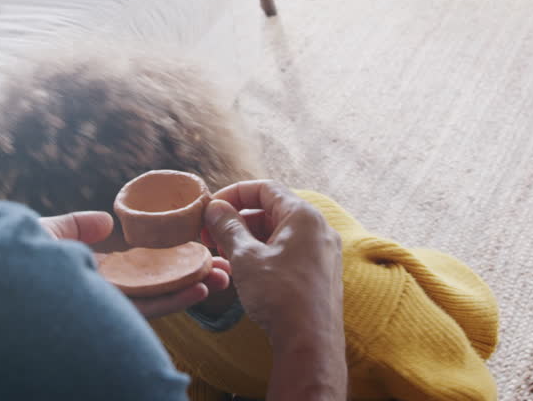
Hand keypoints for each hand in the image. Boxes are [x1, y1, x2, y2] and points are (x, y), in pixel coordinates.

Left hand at [39, 211, 232, 319]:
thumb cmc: (12, 259)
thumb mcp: (47, 233)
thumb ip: (75, 226)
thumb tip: (107, 222)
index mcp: (87, 276)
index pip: (134, 270)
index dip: (165, 261)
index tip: (193, 250)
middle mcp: (100, 295)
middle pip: (153, 285)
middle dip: (189, 277)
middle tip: (221, 268)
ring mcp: (106, 309)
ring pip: (158, 298)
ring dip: (192, 289)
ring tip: (222, 278)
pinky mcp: (108, 319)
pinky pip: (148, 310)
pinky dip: (176, 300)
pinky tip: (200, 289)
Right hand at [204, 181, 346, 399]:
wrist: (310, 344)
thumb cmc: (280, 296)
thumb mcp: (245, 257)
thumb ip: (228, 227)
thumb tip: (215, 208)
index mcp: (304, 216)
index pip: (264, 188)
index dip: (233, 194)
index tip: (211, 209)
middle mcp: (318, 228)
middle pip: (271, 210)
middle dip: (237, 220)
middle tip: (210, 236)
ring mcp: (322, 251)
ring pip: (278, 233)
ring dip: (247, 239)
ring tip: (222, 255)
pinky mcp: (320, 272)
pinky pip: (288, 251)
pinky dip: (263, 254)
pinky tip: (242, 270)